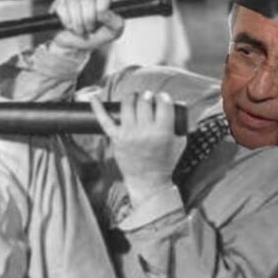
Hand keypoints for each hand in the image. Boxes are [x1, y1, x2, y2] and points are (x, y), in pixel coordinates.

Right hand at [50, 0, 124, 51]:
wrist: (74, 47)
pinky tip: (69, 26)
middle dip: (88, 20)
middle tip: (89, 29)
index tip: (100, 21)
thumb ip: (117, 24)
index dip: (101, 9)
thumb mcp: (111, 34)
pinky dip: (66, 21)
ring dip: (77, 23)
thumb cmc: (94, 37)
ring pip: (74, 3)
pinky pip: (62, 6)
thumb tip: (106, 14)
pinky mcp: (60, 2)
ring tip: (79, 31)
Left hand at [90, 90, 184, 204]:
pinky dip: (98, 108)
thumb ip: (182, 126)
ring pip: (127, 105)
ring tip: (134, 98)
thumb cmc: (165, 162)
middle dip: (147, 96)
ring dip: (131, 97)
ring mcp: (128, 135)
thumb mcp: (179, 143)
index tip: (162, 98)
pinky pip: (104, 120)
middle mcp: (144, 132)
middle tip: (148, 98)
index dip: (163, 97)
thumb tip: (184, 108)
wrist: (148, 181)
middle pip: (144, 102)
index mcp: (162, 132)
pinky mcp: (116, 139)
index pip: (163, 104)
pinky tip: (94, 98)